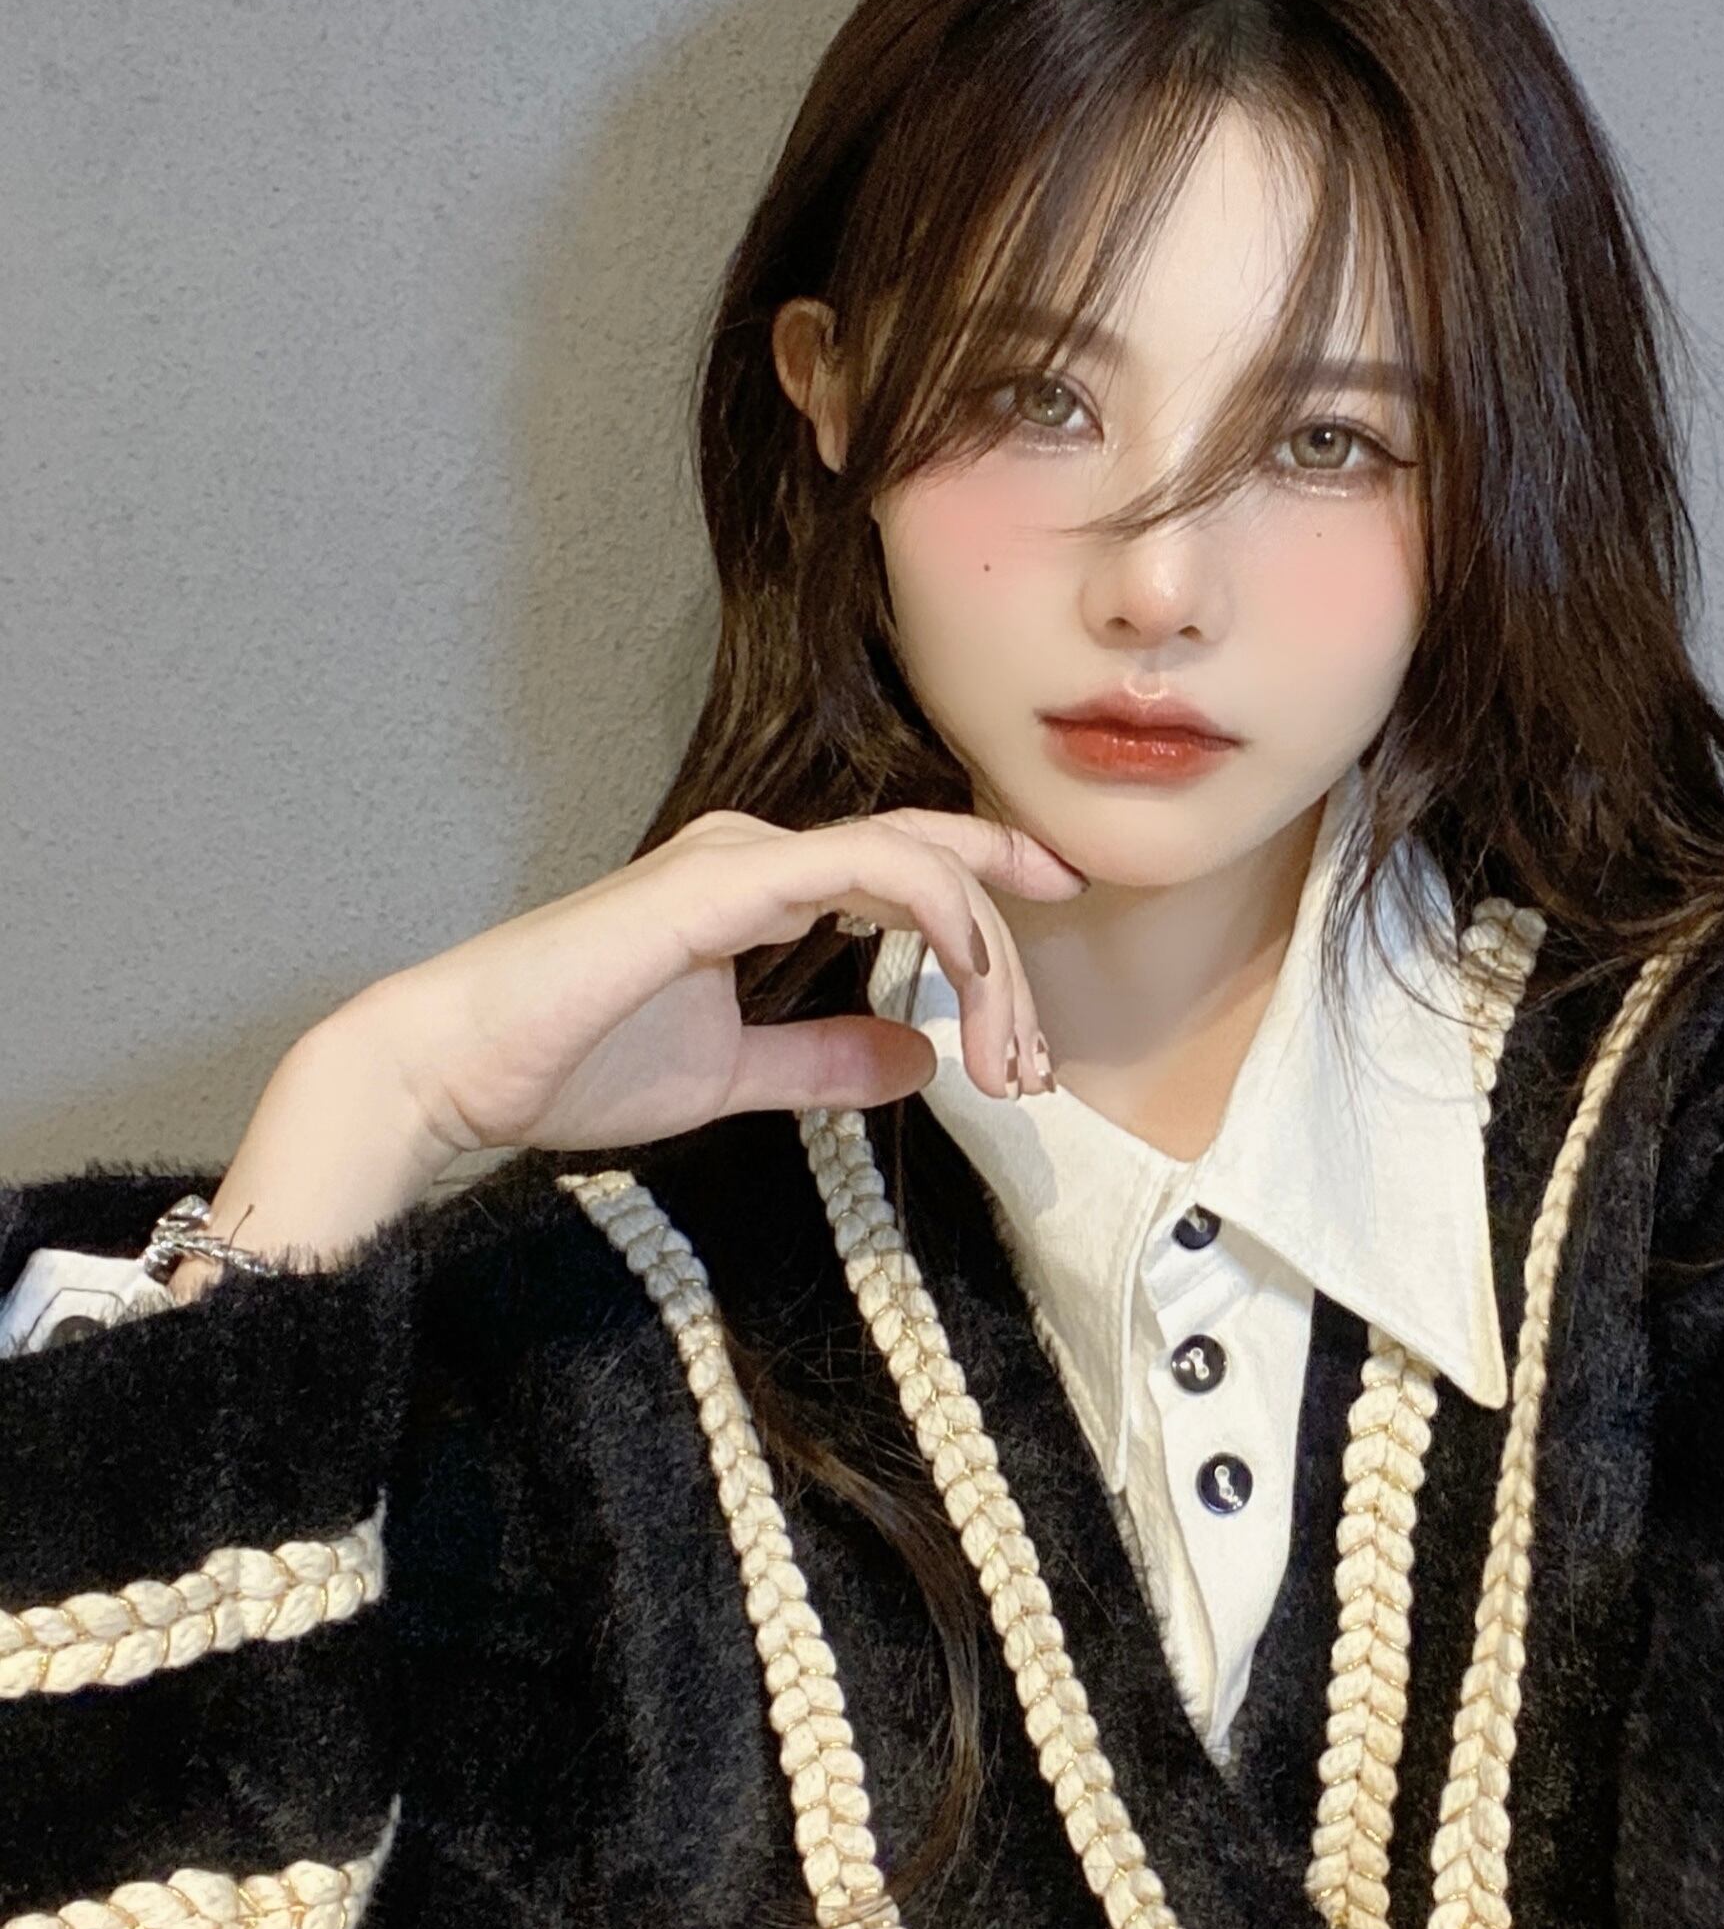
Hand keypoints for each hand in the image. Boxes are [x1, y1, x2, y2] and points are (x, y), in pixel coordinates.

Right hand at [200, 807, 1084, 1272]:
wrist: (459, 1071)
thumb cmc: (571, 1065)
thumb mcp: (734, 1075)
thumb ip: (822, 1060)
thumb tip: (919, 1060)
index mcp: (763, 885)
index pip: (912, 866)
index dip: (999, 886)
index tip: (1059, 943)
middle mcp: (761, 854)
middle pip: (937, 868)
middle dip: (1009, 966)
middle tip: (1033, 1068)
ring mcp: (744, 859)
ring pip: (921, 868)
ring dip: (989, 961)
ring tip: (1011, 1060)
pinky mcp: (725, 882)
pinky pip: (869, 871)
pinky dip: (941, 917)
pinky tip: (969, 982)